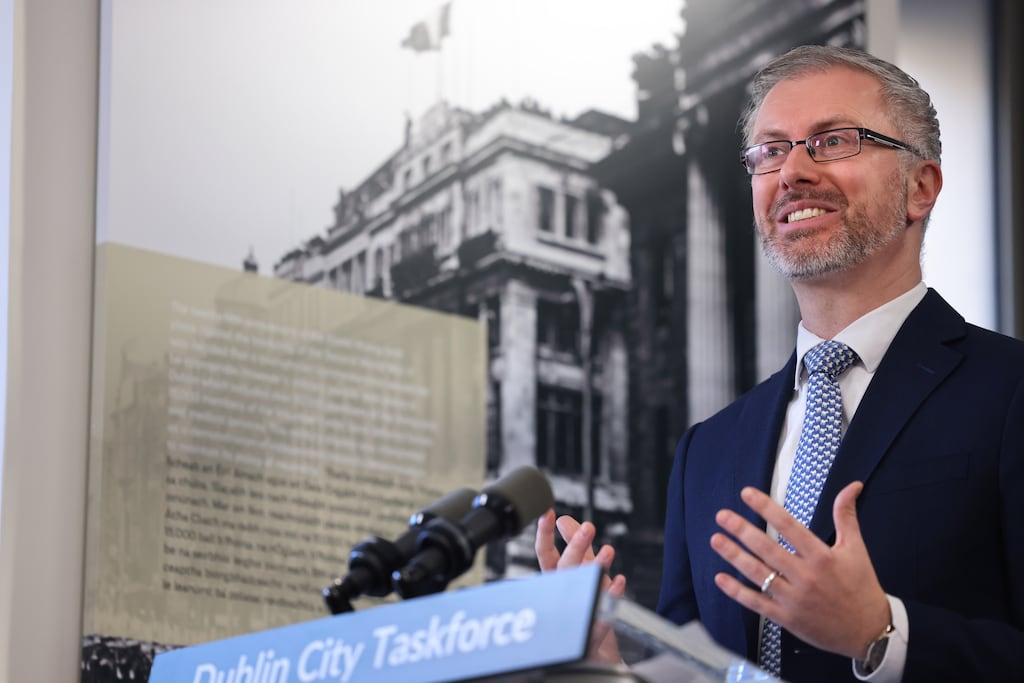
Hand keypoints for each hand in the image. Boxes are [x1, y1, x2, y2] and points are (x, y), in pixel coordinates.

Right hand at [535, 509, 626, 662]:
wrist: (594, 656)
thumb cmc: (584, 613)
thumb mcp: (581, 574)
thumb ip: (575, 548)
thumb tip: (565, 519)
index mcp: (556, 581)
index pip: (545, 555)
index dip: (545, 534)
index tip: (548, 513)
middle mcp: (561, 597)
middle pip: (563, 569)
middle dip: (574, 547)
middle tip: (588, 528)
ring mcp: (573, 616)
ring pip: (579, 590)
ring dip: (594, 568)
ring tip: (608, 551)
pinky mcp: (589, 636)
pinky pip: (599, 618)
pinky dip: (609, 599)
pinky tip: (619, 583)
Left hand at [709, 482, 889, 659]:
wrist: (869, 633)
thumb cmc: (861, 587)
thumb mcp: (856, 549)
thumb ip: (846, 516)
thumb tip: (851, 486)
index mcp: (822, 557)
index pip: (788, 526)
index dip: (766, 508)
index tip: (747, 494)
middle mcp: (806, 577)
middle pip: (767, 549)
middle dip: (742, 530)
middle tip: (722, 516)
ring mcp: (794, 599)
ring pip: (758, 574)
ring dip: (734, 556)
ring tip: (716, 539)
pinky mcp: (787, 618)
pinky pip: (756, 603)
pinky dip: (737, 591)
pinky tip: (720, 578)